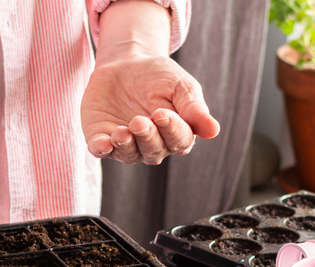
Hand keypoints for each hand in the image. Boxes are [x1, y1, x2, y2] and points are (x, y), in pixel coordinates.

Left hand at [82, 53, 219, 164]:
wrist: (125, 63)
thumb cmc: (158, 76)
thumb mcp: (180, 86)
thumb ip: (194, 108)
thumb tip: (213, 131)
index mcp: (176, 134)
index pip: (178, 140)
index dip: (171, 130)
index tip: (162, 112)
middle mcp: (152, 145)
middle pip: (153, 150)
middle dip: (147, 136)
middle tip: (140, 120)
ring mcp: (126, 145)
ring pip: (128, 154)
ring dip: (126, 145)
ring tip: (123, 130)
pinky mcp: (101, 138)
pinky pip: (101, 150)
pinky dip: (102, 149)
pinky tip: (103, 144)